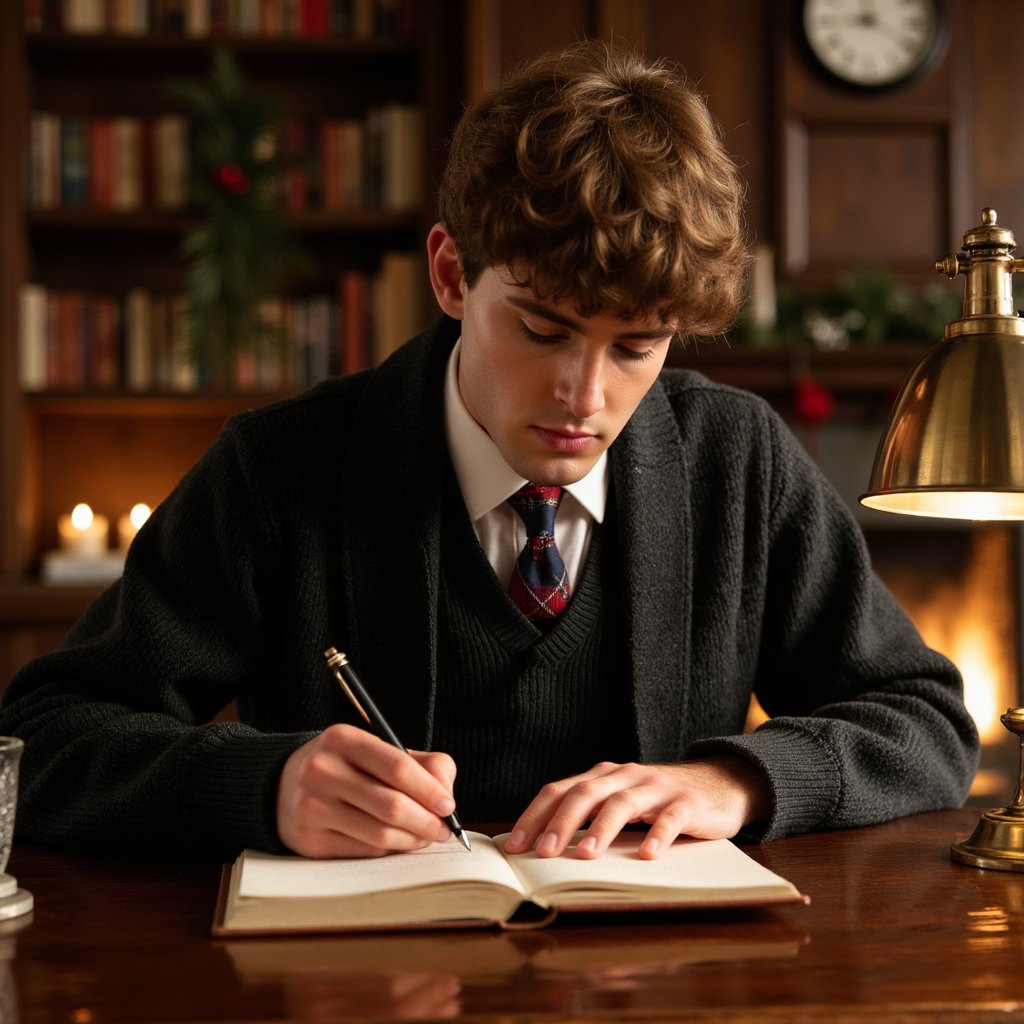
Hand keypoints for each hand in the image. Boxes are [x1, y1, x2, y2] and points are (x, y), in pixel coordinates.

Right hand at [276, 723, 458, 857]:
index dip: (429, 789)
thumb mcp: (377, 749)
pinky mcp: (308, 839)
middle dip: (426, 821)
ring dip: (412, 840)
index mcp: (343, 739)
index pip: (397, 766)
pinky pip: (363, 850)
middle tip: (443, 830)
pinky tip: (396, 841)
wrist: (283, 785)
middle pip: (390, 805)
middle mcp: (322, 770)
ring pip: (379, 833)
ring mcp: (311, 806)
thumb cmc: (346, 767)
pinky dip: (388, 849)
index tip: (448, 805)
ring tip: (425, 837)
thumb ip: (421, 762)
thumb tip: (446, 794)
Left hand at [503, 757, 770, 859]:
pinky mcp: (688, 802)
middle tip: (542, 854)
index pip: (560, 790)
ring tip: (585, 855)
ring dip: (601, 829)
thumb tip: (544, 848)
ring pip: (623, 803)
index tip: (515, 846)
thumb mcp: (621, 802)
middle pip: (585, 793)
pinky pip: (670, 817)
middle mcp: (625, 775)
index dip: (535, 816)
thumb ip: (590, 816)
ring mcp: (657, 787)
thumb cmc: (658, 801)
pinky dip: (657, 835)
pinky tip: (646, 855)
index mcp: (603, 776)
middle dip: (560, 823)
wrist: (720, 782)